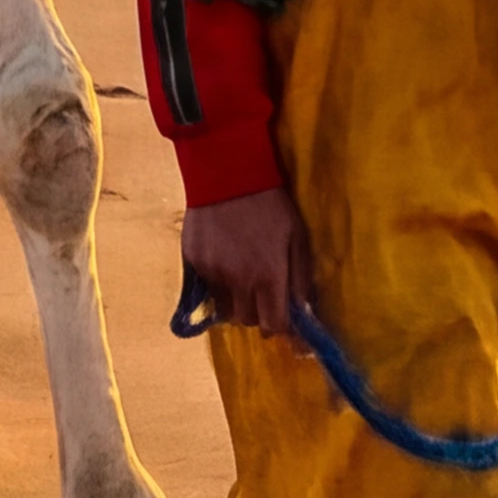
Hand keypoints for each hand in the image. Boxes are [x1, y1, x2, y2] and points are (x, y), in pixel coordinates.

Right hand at [180, 188, 310, 335]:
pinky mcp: (193, 263)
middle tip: (262, 291)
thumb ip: (301, 279)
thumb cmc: (271, 204)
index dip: (281, 326)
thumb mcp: (297, 237)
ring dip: (236, 300)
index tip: (283, 318)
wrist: (227, 171)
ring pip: (225, 308)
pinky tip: (223, 258)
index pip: (274, 325)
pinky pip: (207, 288)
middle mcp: (238, 281)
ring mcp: (212, 273)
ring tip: (241, 275)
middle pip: (248, 321)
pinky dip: (217, 282)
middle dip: (258, 312)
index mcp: (268, 276)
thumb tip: (304, 314)